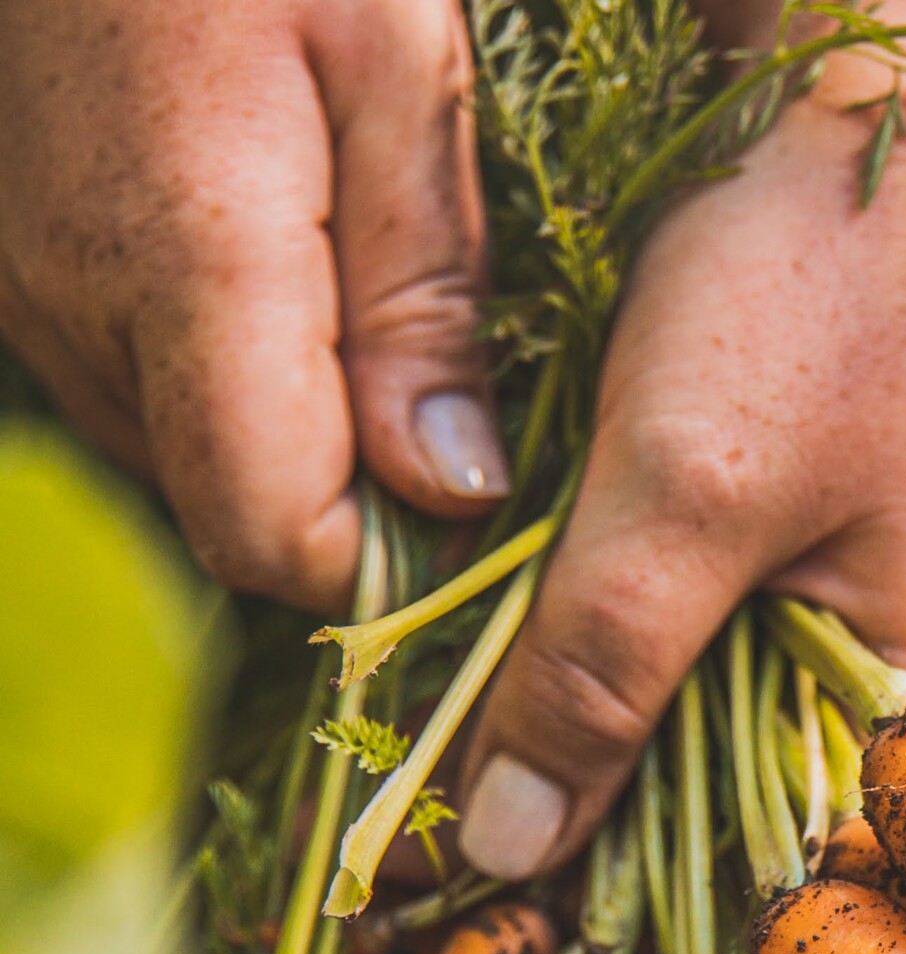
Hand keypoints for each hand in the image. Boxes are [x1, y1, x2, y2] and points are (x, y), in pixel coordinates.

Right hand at [0, 0, 507, 608]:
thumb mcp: (400, 65)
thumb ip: (421, 290)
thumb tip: (447, 486)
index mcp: (185, 266)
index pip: (274, 537)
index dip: (388, 558)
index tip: (482, 501)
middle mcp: (77, 305)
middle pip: (232, 510)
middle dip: (357, 495)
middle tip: (461, 390)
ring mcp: (27, 283)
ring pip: (183, 452)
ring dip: (293, 427)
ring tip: (379, 301)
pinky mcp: (13, 255)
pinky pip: (136, 374)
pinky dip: (229, 365)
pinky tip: (296, 265)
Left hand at [453, 20, 905, 881]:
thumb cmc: (833, 283)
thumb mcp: (687, 491)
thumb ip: (595, 674)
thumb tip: (505, 846)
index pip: (788, 869)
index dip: (637, 878)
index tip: (498, 873)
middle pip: (766, 789)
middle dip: (625, 776)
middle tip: (476, 760)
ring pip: (759, 696)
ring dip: (641, 683)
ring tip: (523, 660)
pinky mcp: (897, 523)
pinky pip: (775, 612)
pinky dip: (680, 603)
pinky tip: (608, 564)